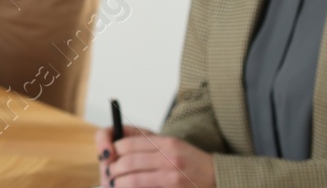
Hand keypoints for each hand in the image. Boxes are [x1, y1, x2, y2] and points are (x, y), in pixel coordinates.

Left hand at [95, 125, 214, 187]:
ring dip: (118, 182)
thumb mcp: (172, 146)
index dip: (114, 150)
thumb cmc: (192, 162)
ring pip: (134, 177)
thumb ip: (149, 147)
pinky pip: (144, 186)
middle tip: (108, 173)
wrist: (218, 177)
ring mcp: (171, 173)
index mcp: (165, 142)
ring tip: (113, 183)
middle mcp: (168, 156)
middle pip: (128, 160)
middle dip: (113, 168)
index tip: (109, 157)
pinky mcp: (173, 186)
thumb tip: (120, 151)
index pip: (129, 143)